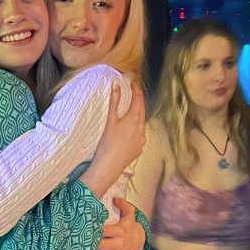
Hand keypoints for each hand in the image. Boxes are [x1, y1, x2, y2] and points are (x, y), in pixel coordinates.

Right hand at [79, 81, 145, 197]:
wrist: (109, 166)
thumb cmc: (107, 143)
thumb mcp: (110, 121)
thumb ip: (114, 101)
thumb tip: (116, 85)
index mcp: (133, 120)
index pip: (138, 100)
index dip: (136, 90)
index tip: (134, 83)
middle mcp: (141, 129)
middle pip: (142, 110)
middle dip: (138, 101)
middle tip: (134, 93)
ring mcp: (141, 140)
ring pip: (141, 123)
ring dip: (138, 115)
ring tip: (132, 110)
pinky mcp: (139, 148)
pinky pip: (139, 135)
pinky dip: (136, 129)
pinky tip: (129, 131)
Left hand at [87, 198, 145, 249]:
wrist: (141, 240)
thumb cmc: (129, 226)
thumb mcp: (129, 213)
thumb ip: (123, 204)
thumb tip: (115, 198)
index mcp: (120, 231)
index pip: (105, 231)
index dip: (94, 230)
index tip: (82, 230)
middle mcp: (120, 243)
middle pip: (102, 246)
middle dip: (90, 246)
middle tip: (76, 244)